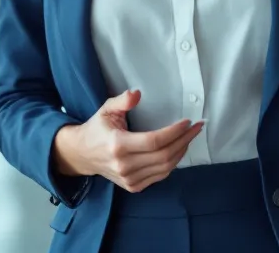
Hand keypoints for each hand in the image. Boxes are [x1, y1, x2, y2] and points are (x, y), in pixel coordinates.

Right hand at [51, 89, 204, 193]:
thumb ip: (122, 101)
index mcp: (118, 145)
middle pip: (164, 155)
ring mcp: (129, 179)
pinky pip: (159, 176)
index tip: (187, 122)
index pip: (154, 141)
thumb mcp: (106, 109)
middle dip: (184, 140)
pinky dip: (172, 163)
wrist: (82, 155)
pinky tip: (177, 150)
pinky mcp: (133, 186)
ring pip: (165, 168)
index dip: (174, 132)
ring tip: (189, 137)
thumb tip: (137, 93)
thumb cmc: (97, 129)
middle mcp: (124, 165)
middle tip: (196, 128)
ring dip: (181, 152)